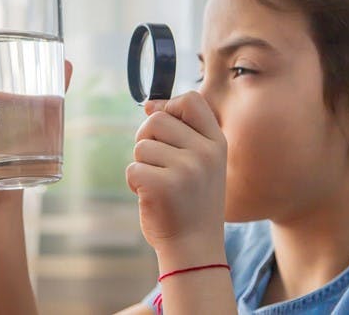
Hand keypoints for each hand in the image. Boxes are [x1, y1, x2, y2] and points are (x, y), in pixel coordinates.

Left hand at [126, 91, 226, 253]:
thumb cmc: (190, 202)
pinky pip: (132, 168)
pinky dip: (133, 182)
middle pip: (156, 120)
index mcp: (216, 143)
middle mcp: (205, 153)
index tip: (164, 129)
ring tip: (158, 184)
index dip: (169, 107)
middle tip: (156, 164)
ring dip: (141, 165)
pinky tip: (150, 197)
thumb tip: (149, 104)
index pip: (191, 99)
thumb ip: (179, 132)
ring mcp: (186, 169)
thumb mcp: (198, 163)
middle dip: (146, 139)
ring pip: (141, 146)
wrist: (194, 248)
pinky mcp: (162, 186)